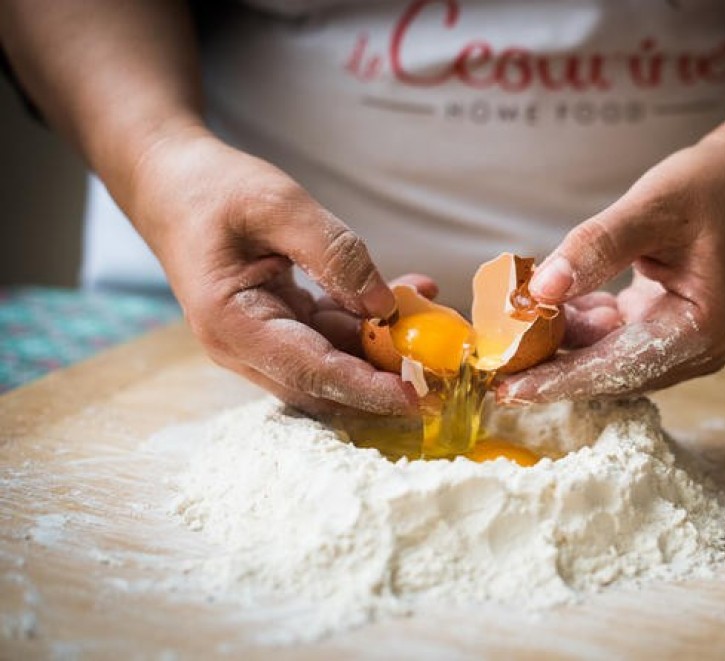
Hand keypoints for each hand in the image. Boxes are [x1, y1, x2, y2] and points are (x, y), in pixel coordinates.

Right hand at [127, 128, 426, 416]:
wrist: (173, 183)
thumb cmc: (213, 189)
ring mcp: (261, 341)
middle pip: (325, 383)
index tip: (415, 398)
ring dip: (382, 346)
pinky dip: (367, 323)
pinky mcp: (279, 327)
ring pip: (334, 361)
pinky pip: (331, 336)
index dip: (366, 389)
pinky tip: (404, 294)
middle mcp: (244, 347)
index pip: (310, 373)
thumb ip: (335, 254)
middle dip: (383, 378)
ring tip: (427, 310)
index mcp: (232, 324)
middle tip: (440, 366)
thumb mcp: (278, 205)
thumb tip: (383, 306)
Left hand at [496, 123, 724, 402]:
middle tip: (488, 361)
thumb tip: (540, 289)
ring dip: (555, 343)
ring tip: (504, 328)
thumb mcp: (653, 206)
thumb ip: (596, 248)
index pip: (616, 368)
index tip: (506, 388)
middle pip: (606, 372)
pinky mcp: (660, 327)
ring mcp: (676, 342)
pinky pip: (606, 336)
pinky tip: (540, 302)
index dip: (558, 380)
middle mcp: (691, 350)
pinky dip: (573, 322)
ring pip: (601, 356)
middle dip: (548, 366)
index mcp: (699, 332)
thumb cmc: (714, 186)